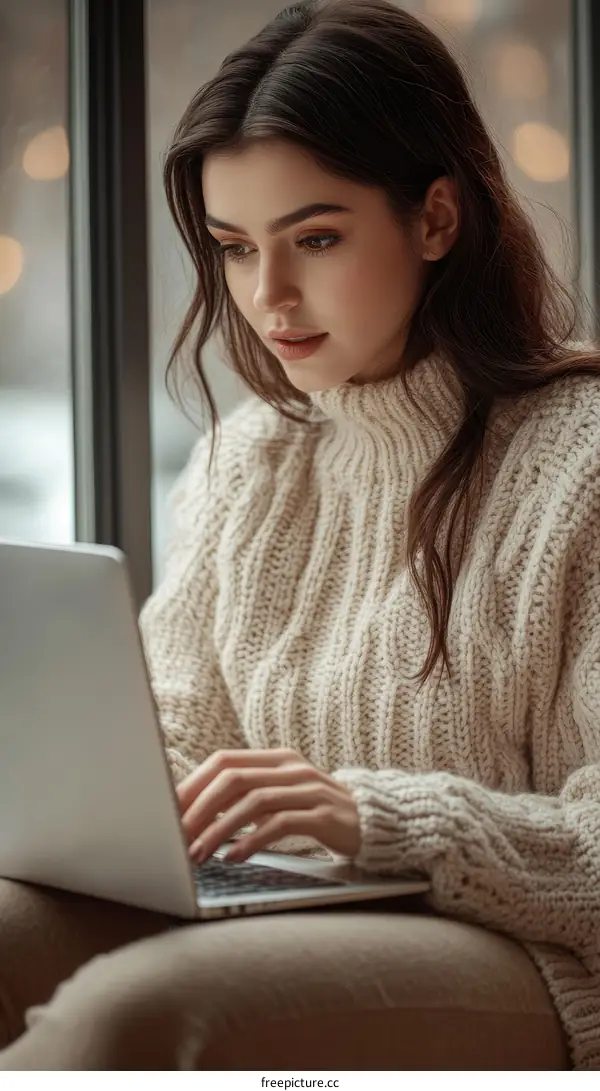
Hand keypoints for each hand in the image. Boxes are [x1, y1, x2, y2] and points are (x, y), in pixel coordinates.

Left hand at [176, 748, 361, 862]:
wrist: (373, 821)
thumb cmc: (316, 812)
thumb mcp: (281, 796)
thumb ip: (247, 796)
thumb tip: (194, 811)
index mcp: (276, 759)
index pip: (224, 761)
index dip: (193, 784)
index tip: (168, 811)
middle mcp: (291, 768)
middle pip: (234, 779)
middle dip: (200, 809)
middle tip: (176, 837)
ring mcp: (309, 789)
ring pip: (254, 802)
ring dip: (220, 830)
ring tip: (198, 854)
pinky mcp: (324, 816)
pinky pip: (281, 824)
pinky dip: (252, 841)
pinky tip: (234, 857)